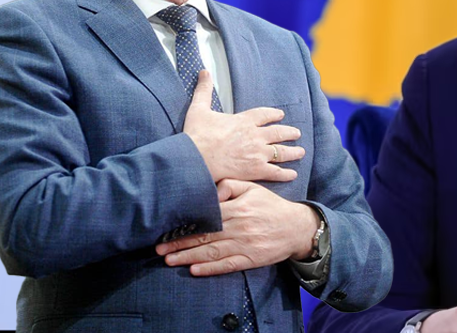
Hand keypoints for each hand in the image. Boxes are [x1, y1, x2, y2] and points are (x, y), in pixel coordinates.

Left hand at [155, 179, 320, 274]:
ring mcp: (245, 245)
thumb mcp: (253, 188)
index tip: (167, 227)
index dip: (186, 223)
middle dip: (180, 243)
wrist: (296, 227)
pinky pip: (227, 265)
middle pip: (205, 236)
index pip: (207, 216)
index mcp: (239, 207)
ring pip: (212, 252)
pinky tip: (194, 270)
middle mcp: (240, 227)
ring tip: (169, 260)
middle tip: (160, 248)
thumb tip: (211, 192)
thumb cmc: (271, 206)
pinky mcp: (251, 259)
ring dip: (188, 257)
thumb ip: (230, 185)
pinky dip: (210, 269)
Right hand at [183, 71, 304, 181]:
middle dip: (289, 132)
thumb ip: (204, 90)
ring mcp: (257, 153)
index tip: (281, 114)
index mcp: (244, 121)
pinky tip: (293, 174)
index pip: (264, 114)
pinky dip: (285, 173)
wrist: (196, 159)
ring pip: (281, 152)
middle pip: (278, 132)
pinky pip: (275, 172)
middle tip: (297, 133)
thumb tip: (204, 72)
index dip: (274, 114)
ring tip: (300, 152)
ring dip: (292, 152)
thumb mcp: (199, 109)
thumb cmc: (196, 135)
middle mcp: (255, 136)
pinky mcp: (255, 170)